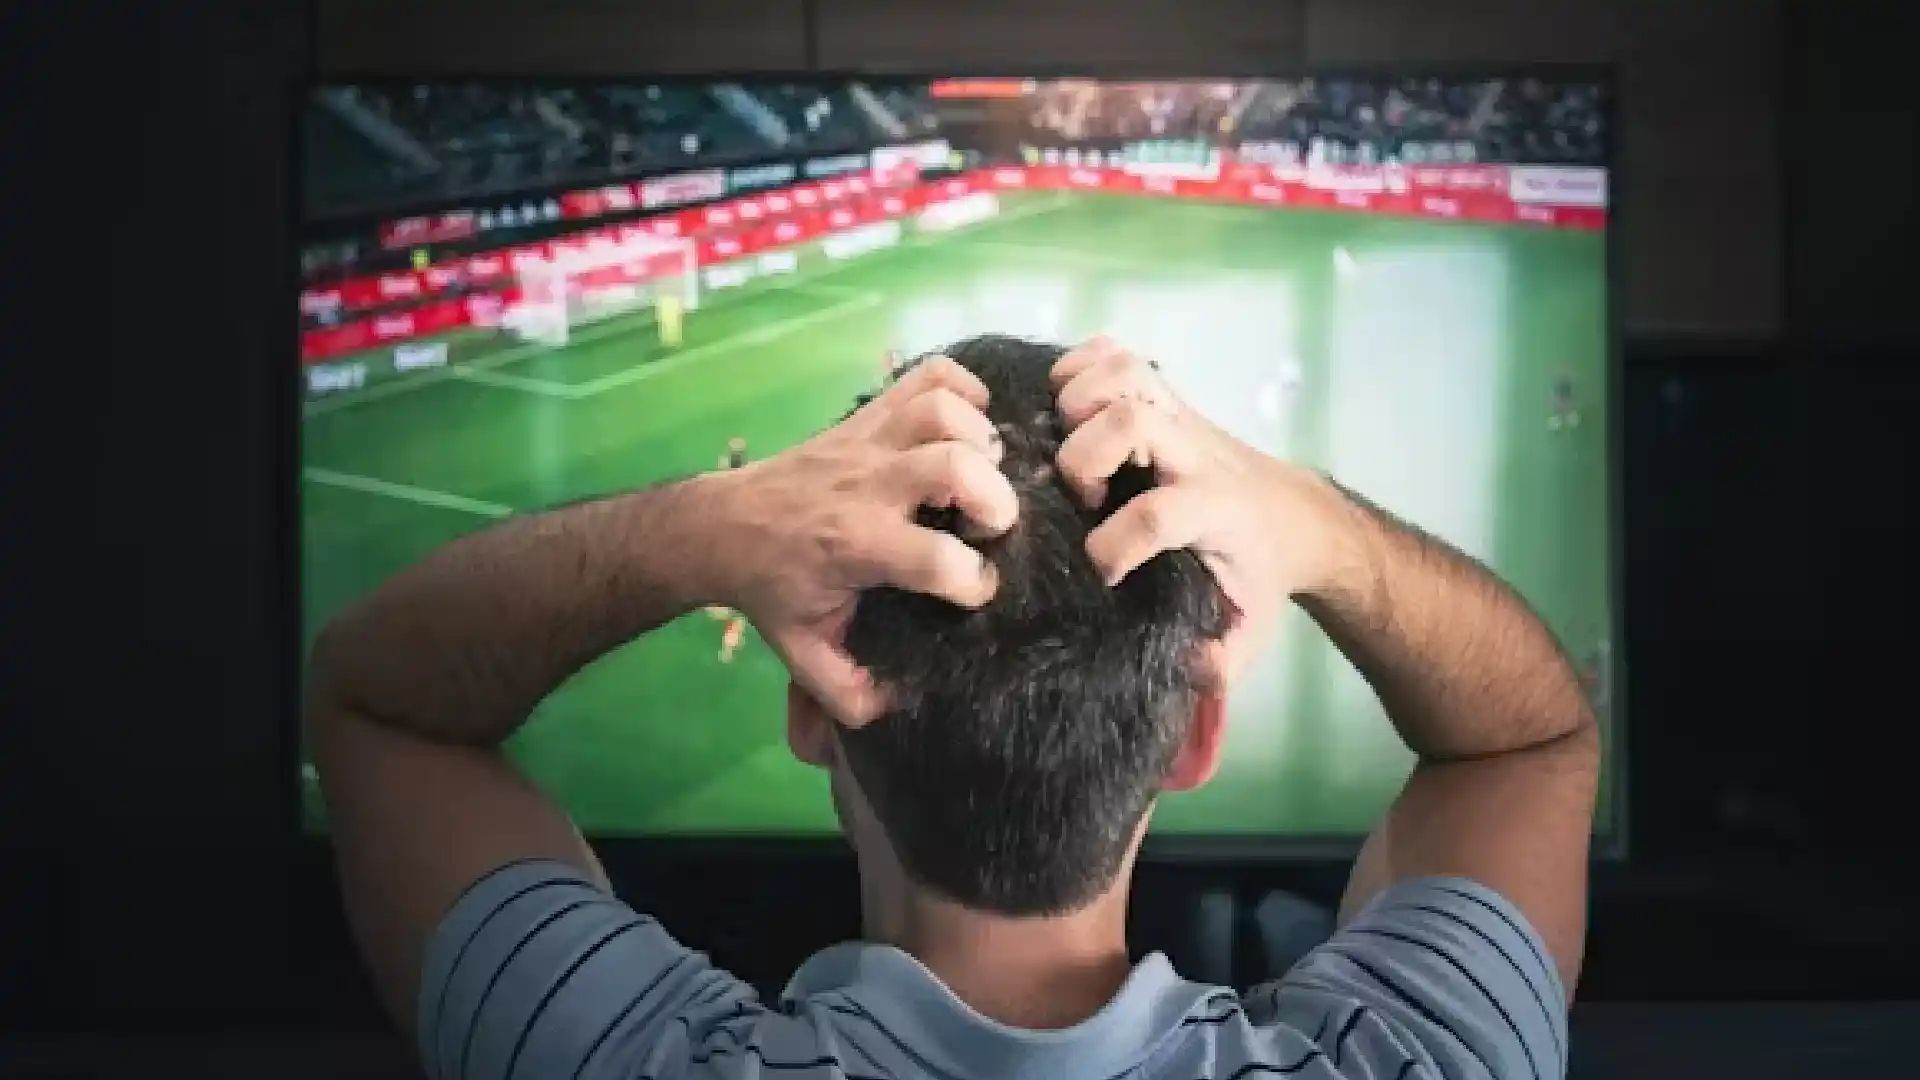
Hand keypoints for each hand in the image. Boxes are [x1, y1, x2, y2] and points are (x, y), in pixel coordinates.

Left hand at [707, 356, 1017, 724]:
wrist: (720, 525)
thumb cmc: (773, 590)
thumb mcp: (804, 652)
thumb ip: (849, 692)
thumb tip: (902, 708)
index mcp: (855, 546)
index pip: (934, 559)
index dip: (972, 581)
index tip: (974, 593)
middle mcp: (866, 485)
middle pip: (952, 465)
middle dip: (994, 499)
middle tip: (990, 527)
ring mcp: (868, 441)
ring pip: (941, 410)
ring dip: (981, 439)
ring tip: (984, 474)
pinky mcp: (869, 415)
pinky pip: (927, 375)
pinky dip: (964, 389)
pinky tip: (973, 425)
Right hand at [1050, 337, 1363, 682]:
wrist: (1295, 515)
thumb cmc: (1259, 574)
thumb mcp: (1250, 627)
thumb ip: (1223, 659)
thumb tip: (1191, 671)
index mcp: (1217, 510)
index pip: (1161, 513)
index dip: (1116, 543)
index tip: (1100, 570)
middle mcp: (1197, 453)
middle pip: (1133, 420)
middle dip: (1084, 455)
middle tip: (1076, 495)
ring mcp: (1180, 417)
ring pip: (1125, 373)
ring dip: (1079, 398)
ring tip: (1061, 439)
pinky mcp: (1165, 398)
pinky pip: (1119, 354)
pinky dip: (1082, 365)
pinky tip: (1064, 402)